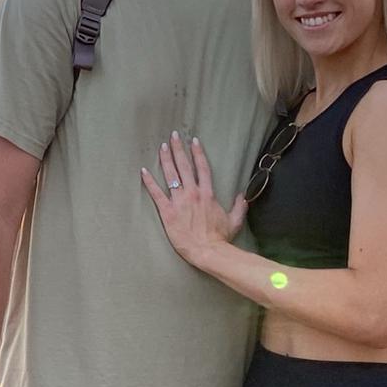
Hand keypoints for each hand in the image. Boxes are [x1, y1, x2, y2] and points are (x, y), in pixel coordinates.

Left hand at [142, 132, 247, 265]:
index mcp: (208, 194)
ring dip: (165, 159)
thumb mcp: (235, 221)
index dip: (198, 153)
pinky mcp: (167, 212)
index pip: (203, 168)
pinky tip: (143, 171)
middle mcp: (193, 193)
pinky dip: (149, 182)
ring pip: (171, 175)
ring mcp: (179, 201)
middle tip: (173, 135)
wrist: (208, 251)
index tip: (193, 141)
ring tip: (161, 147)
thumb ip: (239, 207)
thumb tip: (243, 197)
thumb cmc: (220, 238)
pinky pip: (156, 193)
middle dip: (178, 149)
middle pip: (184, 166)